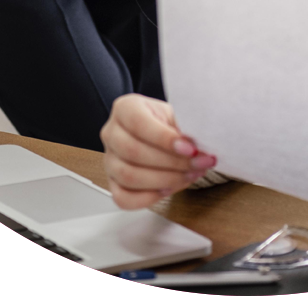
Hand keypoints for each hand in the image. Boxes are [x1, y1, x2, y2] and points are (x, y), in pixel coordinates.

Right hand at [100, 94, 216, 209]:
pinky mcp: (112, 183)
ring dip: (164, 180)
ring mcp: (109, 160)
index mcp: (125, 108)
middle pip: (133, 152)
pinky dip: (148, 198)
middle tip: (198, 164)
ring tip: (189, 176)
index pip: (139, 123)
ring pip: (129, 176)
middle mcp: (111, 133)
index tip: (191, 149)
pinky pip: (123, 198)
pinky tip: (168, 190)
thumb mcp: (174, 114)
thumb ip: (182, 128)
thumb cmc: (165, 122)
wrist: (157, 132)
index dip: (165, 139)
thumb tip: (198, 147)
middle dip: (171, 163)